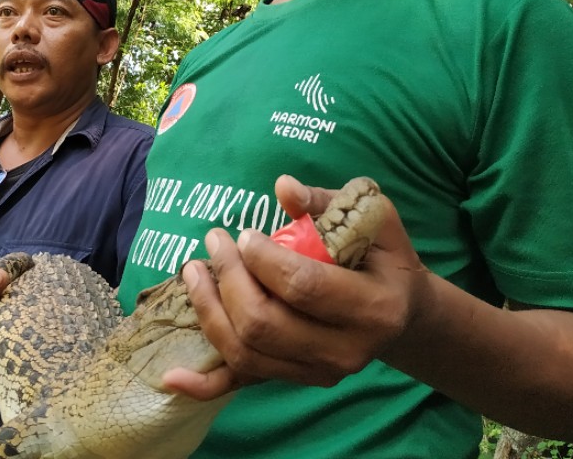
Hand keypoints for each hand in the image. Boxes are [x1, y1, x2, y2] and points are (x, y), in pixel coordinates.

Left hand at [163, 174, 428, 399]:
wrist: (401, 314)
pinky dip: (203, 384)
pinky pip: (242, 385)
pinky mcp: (293, 379)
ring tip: (192, 271)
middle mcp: (345, 351)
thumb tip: (283, 188)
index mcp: (372, 307)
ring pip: (246, 352)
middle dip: (228, 278)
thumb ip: (326, 202)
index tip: (245, 234)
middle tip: (214, 242)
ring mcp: (316, 372)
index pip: (302, 286)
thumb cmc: (382, 257)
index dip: (263, 259)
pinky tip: (171, 376)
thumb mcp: (372, 218)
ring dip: (208, 310)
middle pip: (265, 323)